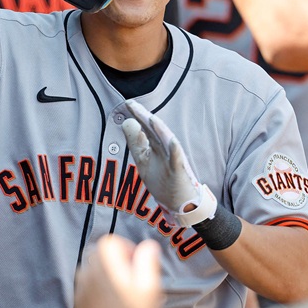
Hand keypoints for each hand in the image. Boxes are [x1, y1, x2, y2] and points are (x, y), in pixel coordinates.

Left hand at [75, 235, 161, 307]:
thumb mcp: (149, 286)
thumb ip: (148, 260)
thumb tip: (148, 246)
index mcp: (105, 261)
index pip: (112, 240)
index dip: (127, 248)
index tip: (137, 263)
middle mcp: (89, 269)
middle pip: (103, 254)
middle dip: (118, 262)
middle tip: (132, 278)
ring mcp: (81, 284)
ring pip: (96, 268)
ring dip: (109, 274)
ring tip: (123, 291)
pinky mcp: (79, 298)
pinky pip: (90, 284)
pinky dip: (100, 287)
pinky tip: (112, 301)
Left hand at [122, 100, 216, 226]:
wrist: (180, 203)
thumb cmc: (163, 181)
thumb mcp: (144, 161)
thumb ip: (136, 142)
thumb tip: (127, 122)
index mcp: (156, 147)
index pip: (146, 129)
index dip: (138, 117)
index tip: (128, 103)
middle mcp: (165, 150)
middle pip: (155, 132)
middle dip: (145, 119)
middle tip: (134, 106)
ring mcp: (173, 160)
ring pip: (166, 143)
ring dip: (160, 130)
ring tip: (151, 118)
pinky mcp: (179, 172)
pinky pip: (177, 160)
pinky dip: (175, 150)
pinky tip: (172, 141)